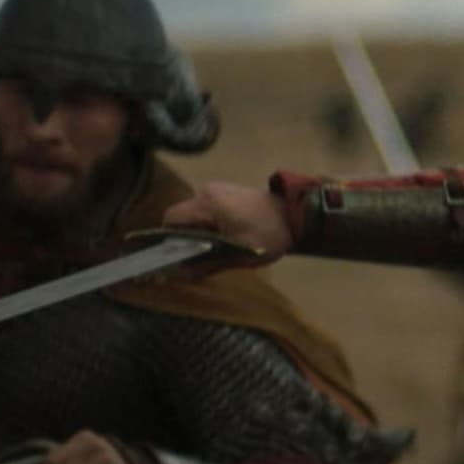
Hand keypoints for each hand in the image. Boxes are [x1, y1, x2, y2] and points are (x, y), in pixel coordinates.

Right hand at [161, 183, 293, 262]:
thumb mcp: (239, 254)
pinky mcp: (226, 193)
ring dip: (198, 234)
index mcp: (208, 204)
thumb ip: (208, 264)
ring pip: (194, 215)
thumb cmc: (269, 234)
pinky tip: (223, 239)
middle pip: (181, 218)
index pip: (171, 219)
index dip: (166, 240)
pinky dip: (208, 226)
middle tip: (195, 260)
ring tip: (213, 251)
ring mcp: (217, 190)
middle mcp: (207, 192)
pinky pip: (206, 211)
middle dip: (185, 240)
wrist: (296, 214)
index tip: (173, 258)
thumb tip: (182, 273)